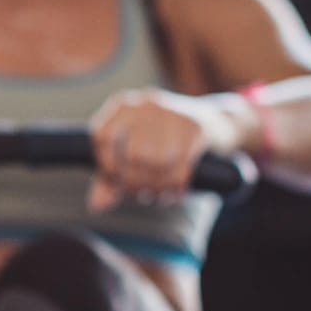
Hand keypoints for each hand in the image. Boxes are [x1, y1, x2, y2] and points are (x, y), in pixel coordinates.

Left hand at [87, 88, 239, 211]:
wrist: (214, 123)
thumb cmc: (165, 140)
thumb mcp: (136, 150)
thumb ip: (113, 175)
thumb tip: (95, 206)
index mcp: (125, 105)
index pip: (102, 136)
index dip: (106, 166)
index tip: (117, 183)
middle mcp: (147, 104)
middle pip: (132, 154)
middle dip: (136, 183)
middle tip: (142, 195)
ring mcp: (173, 114)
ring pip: (156, 163)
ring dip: (156, 188)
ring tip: (158, 196)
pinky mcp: (196, 128)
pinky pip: (180, 168)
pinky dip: (175, 188)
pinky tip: (174, 194)